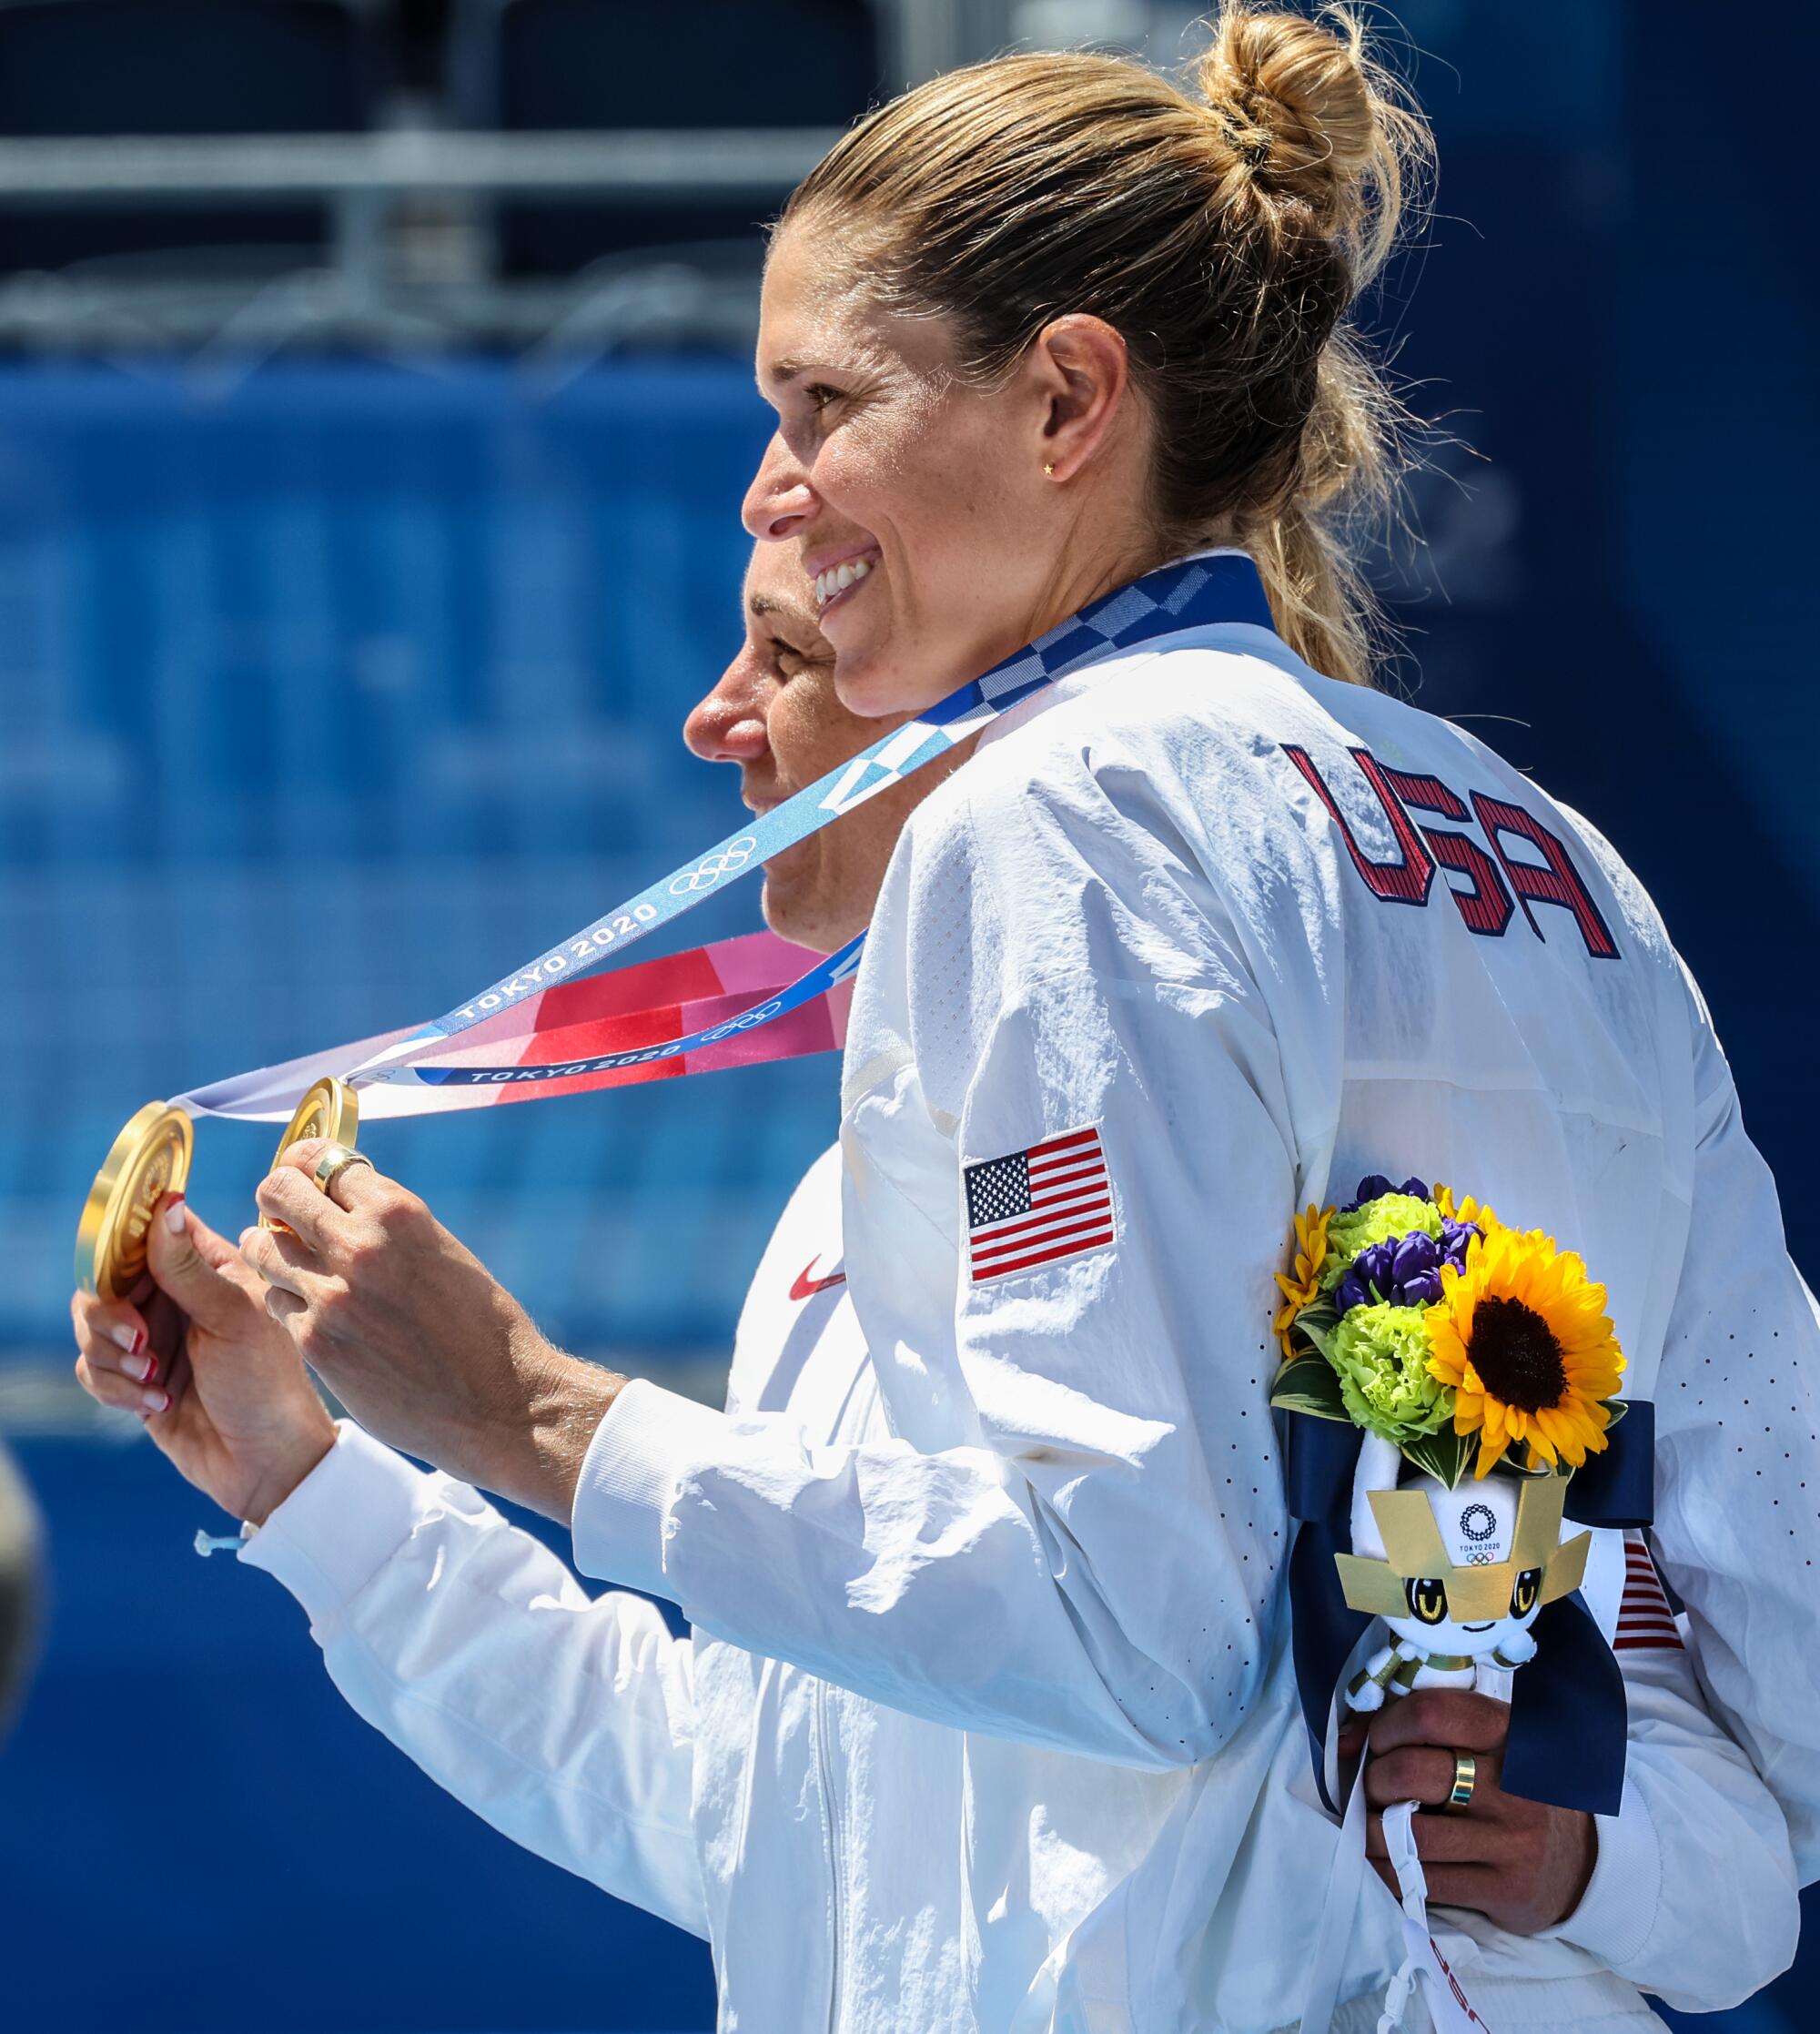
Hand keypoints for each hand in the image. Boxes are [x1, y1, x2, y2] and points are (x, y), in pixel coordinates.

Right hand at [71, 1195, 335, 1523]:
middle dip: (110, 1312)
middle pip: (105, 1279)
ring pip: (91, 1325)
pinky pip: (92, 1369)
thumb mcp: (232, 1317)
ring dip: (112, 1354)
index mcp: (208, 1268)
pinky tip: (160, 1402)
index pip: (150, 1231)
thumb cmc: (266, 1381)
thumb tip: (165, 1204)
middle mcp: (175, 1297)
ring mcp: (153, 1338)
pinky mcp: (134, 1379)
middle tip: (140, 1339)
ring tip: (155, 1376)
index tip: (125, 1271)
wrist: (267, 1460)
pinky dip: (116, 1387)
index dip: (125, 1243)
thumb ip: (187, 1267)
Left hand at [239, 1141, 619, 1518]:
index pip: (320, 1160)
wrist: (499, 1400)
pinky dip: (288, 1303)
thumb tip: (333, 1201)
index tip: (299, 1173)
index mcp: (398, 1212)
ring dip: (270, 1250)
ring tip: (286, 1261)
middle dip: (276, 1199)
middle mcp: (360, 1246)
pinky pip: (275, 1304)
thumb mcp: (439, 1251)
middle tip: (282, 1215)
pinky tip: (311, 1311)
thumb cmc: (480, 1325)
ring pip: (261, 1248)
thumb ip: (386, 1225)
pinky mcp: (316, 1344)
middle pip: (278, 1193)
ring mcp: (332, 1296)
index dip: (303, 1164)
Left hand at [1345, 1689, 1596, 1934]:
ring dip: (1372, 1829)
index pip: (1430, 1713)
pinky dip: (1387, 1870)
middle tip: (1373, 1788)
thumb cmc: (1513, 1789)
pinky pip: (1423, 1881)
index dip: (1386, 1725)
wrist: (1579, 1860)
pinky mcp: (1504, 1889)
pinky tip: (1382, 1861)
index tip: (1373, 1741)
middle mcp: (1513, 1784)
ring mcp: (1510, 1839)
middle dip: (1375, 1779)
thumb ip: (1424, 1728)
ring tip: (1371, 1824)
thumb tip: (1346, 1739)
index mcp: (1505, 1732)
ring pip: (1411, 1832)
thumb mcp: (1486, 1743)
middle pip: (1413, 1771)